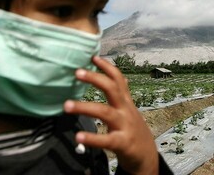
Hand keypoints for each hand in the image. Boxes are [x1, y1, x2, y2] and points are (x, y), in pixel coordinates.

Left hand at [64, 55, 158, 174]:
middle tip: (77, 72)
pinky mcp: (122, 143)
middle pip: (112, 89)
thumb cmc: (133, 131)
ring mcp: (124, 126)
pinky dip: (92, 137)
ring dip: (85, 107)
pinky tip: (78, 135)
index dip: (107, 67)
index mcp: (125, 102)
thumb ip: (123, 96)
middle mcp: (126, 110)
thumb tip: (120, 79)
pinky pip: (106, 139)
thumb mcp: (129, 111)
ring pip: (105, 112)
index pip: (118, 79)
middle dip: (95, 79)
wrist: (147, 156)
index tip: (93, 57)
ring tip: (66, 105)